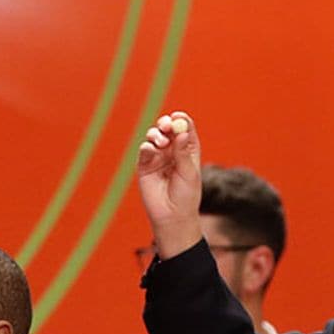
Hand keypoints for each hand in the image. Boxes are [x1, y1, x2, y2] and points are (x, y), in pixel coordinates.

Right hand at [137, 110, 203, 257]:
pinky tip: (151, 150)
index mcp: (187, 149)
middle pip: (168, 129)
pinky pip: (144, 150)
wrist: (171, 216)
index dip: (181, 120)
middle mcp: (172, 151)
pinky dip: (146, 146)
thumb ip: (183, 153)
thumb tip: (181, 133)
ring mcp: (158, 157)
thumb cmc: (186, 196)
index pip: (184, 128)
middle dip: (166, 124)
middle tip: (166, 125)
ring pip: (154, 137)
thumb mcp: (189, 173)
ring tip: (160, 143)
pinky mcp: (144, 166)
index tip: (177, 117)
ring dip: (156, 134)